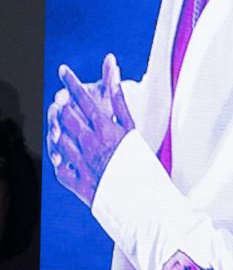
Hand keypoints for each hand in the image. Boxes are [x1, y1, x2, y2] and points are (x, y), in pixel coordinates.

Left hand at [46, 55, 137, 207]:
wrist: (139, 199)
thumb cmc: (139, 160)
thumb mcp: (132, 128)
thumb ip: (119, 99)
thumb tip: (114, 70)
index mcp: (105, 129)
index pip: (83, 99)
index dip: (71, 82)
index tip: (63, 70)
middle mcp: (88, 144)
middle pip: (66, 115)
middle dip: (62, 104)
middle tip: (61, 98)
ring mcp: (78, 162)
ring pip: (57, 136)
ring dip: (57, 124)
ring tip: (60, 118)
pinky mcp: (71, 179)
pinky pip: (57, 159)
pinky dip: (57, 150)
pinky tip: (62, 146)